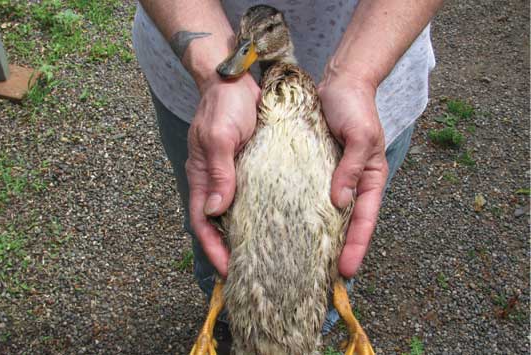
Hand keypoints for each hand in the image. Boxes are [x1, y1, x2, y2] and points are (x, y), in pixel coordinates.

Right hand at [186, 75, 259, 277]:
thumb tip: (214, 210)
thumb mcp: (220, 137)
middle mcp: (215, 182)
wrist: (237, 79)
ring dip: (245, 236)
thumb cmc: (224, 105)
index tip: (228, 272)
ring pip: (235, 215)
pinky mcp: (249, 168)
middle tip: (249, 274)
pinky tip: (275, 225)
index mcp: (202, 178)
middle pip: (217, 225)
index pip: (202, 223)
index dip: (212, 249)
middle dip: (229, 251)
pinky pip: (252, 197)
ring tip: (264, 258)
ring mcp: (232, 176)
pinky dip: (259, 215)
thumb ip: (219, 172)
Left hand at [318, 70, 387, 278]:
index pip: (365, 219)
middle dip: (340, 251)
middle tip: (324, 279)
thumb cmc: (354, 107)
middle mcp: (353, 183)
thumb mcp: (360, 135)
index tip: (346, 270)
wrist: (339, 83)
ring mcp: (334, 178)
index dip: (357, 246)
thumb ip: (351, 168)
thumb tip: (339, 201)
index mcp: (371, 179)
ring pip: (329, 215)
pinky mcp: (316, 170)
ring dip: (321, 238)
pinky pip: (310, 197)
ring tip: (305, 263)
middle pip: (348, 224)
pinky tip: (291, 229)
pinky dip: (304, 215)